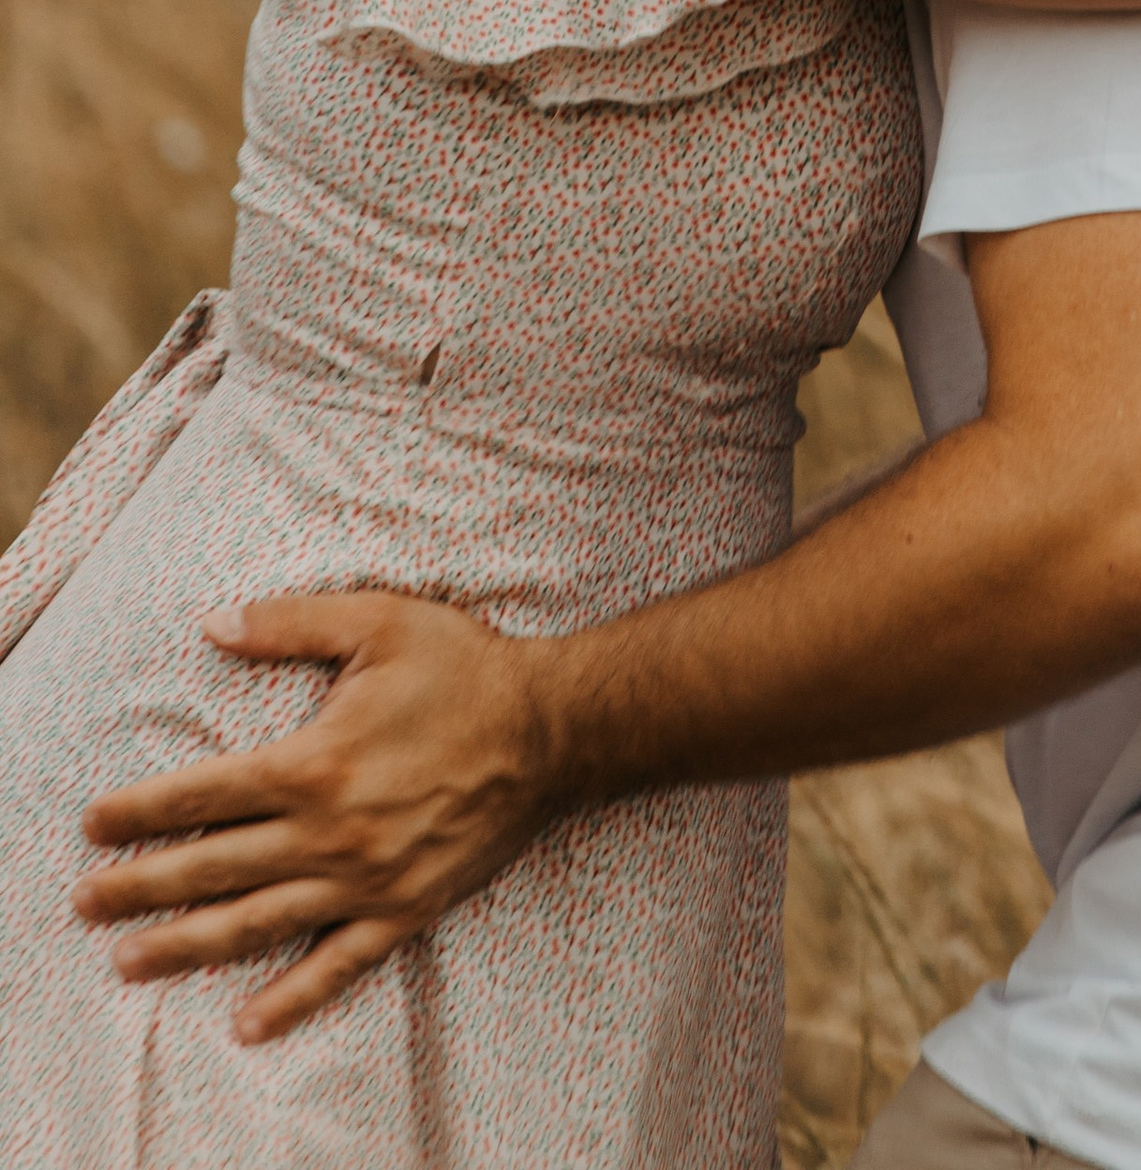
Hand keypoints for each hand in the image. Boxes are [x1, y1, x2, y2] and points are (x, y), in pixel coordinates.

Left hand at [75, 593, 563, 1044]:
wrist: (551, 727)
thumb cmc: (463, 666)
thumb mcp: (378, 621)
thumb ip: (291, 624)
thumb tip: (213, 624)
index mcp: (315, 760)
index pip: (206, 793)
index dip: (142, 811)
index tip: (94, 825)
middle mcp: (329, 831)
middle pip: (213, 865)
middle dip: (141, 885)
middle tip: (85, 901)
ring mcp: (365, 878)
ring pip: (257, 922)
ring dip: (187, 944)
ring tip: (129, 962)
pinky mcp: (404, 909)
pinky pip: (336, 964)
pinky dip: (289, 998)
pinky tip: (246, 1022)